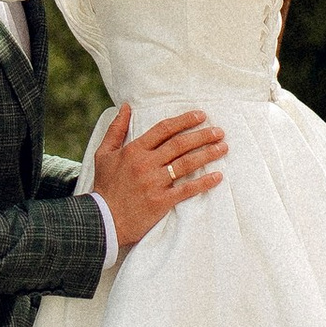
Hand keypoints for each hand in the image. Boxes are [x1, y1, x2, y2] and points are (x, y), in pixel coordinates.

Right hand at [91, 102, 225, 246]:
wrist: (102, 220)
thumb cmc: (104, 187)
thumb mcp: (104, 154)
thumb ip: (116, 129)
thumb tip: (126, 106)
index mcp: (134, 150)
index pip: (163, 129)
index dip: (184, 121)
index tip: (201, 116)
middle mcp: (146, 163)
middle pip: (179, 144)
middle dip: (202, 136)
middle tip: (219, 132)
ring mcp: (154, 182)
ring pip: (186, 164)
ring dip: (207, 154)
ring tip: (223, 148)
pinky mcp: (161, 201)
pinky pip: (187, 189)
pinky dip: (204, 182)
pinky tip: (218, 177)